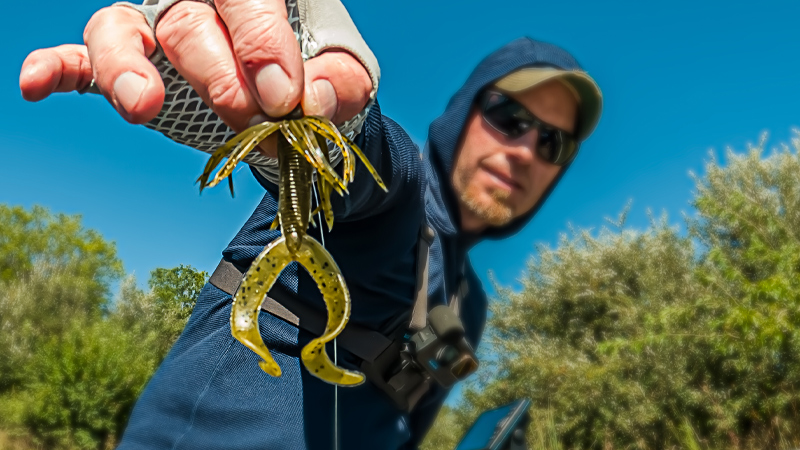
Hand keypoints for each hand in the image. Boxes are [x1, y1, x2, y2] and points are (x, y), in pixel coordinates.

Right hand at [19, 0, 372, 132]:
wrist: (291, 102)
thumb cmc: (316, 78)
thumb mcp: (346, 78)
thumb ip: (338, 84)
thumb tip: (309, 100)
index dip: (261, 42)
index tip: (283, 96)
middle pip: (189, 19)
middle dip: (218, 73)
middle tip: (251, 118)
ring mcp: (158, 27)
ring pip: (124, 28)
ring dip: (128, 67)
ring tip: (142, 106)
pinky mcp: (128, 65)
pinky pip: (83, 57)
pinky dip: (59, 68)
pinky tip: (36, 84)